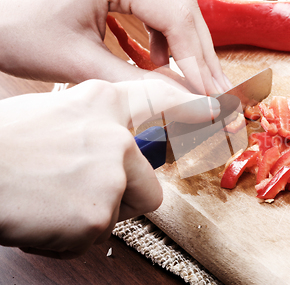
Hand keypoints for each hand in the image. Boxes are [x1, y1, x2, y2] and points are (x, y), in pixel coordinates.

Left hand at [0, 0, 230, 94]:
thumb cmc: (20, 32)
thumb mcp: (80, 63)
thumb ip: (138, 83)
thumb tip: (185, 103)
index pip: (178, 19)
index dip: (199, 62)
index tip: (213, 98)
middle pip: (185, 10)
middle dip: (202, 57)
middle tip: (219, 94)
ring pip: (176, 8)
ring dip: (188, 48)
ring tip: (195, 84)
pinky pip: (158, 7)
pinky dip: (166, 38)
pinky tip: (160, 62)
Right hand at [0, 77, 218, 258]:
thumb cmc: (6, 145)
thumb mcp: (56, 114)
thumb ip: (98, 125)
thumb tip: (125, 146)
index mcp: (102, 104)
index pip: (164, 102)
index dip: (195, 111)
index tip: (221, 114)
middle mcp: (116, 136)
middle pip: (148, 186)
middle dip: (122, 198)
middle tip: (80, 190)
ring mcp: (111, 174)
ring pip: (122, 212)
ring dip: (93, 215)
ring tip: (54, 201)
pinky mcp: (99, 213)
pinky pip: (95, 235)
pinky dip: (70, 235)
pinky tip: (45, 216)